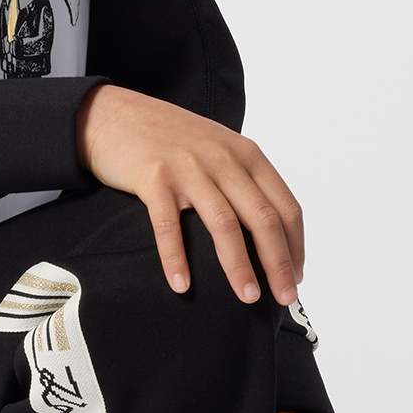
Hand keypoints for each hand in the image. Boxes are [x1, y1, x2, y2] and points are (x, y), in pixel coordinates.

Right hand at [74, 84, 303, 305]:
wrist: (116, 114)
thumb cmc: (169, 138)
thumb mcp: (218, 147)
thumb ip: (242, 179)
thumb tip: (266, 229)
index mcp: (246, 155)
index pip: (285, 206)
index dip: (295, 245)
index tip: (296, 276)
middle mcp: (223, 160)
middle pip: (263, 219)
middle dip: (278, 263)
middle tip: (284, 297)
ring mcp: (189, 168)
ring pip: (225, 225)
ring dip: (239, 266)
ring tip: (247, 297)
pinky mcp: (154, 178)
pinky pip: (169, 226)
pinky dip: (176, 259)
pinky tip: (181, 285)